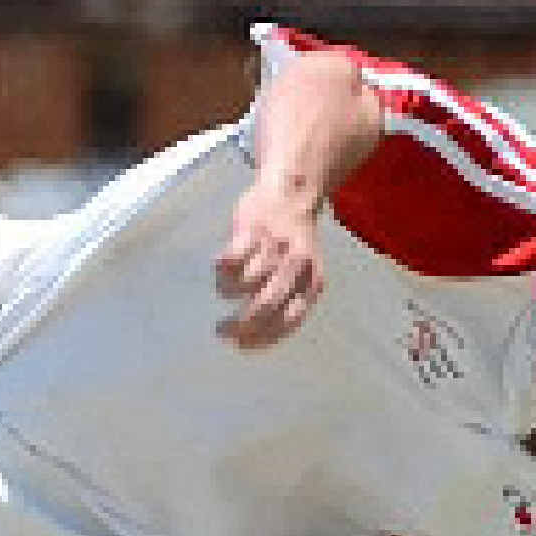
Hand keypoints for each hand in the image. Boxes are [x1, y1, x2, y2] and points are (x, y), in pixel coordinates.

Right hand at [215, 177, 324, 346]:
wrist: (293, 189)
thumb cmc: (294, 240)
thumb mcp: (304, 272)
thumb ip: (289, 299)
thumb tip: (253, 336)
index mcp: (312, 280)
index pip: (288, 321)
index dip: (261, 338)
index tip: (240, 346)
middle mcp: (296, 264)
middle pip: (264, 306)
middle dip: (240, 326)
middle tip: (223, 331)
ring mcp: (273, 245)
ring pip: (244, 284)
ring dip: (229, 293)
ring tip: (226, 289)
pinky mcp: (251, 228)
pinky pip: (230, 260)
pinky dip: (222, 270)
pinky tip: (222, 269)